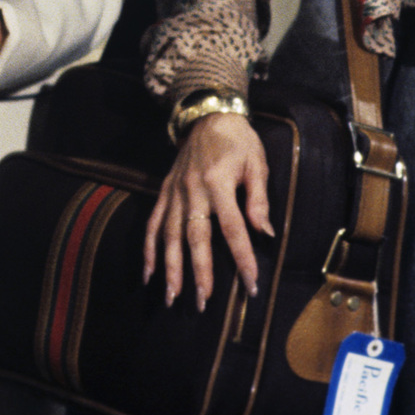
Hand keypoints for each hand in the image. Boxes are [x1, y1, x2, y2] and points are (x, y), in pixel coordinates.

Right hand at [142, 111, 273, 310]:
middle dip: (197, 271)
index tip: (250, 284)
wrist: (207, 113)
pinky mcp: (164, 191)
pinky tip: (149, 272)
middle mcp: (192, 190)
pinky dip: (148, 248)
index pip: (232, 227)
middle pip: (193, 237)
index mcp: (218, 183)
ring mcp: (174, 192)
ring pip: (167, 234)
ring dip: (169, 267)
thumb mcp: (256, 163)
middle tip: (201, 301)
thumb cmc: (237, 140)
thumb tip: (265, 232)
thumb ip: (259, 198)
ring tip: (171, 296)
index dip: (242, 257)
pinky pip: (152, 222)